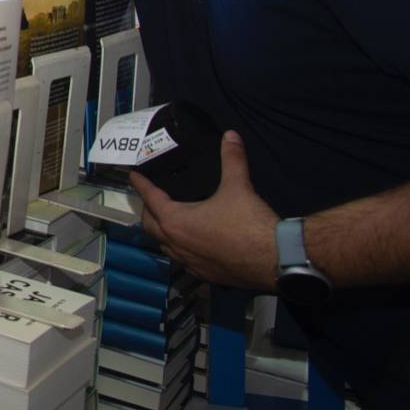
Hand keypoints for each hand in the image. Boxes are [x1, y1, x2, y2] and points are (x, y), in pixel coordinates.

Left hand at [130, 130, 279, 290]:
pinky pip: (182, 260)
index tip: (133, 175)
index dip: (141, 185)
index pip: (150, 198)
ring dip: (162, 231)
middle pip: (150, 225)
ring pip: (165, 245)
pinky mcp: (205, 275)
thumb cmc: (249, 222)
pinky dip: (179, 248)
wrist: (276, 260)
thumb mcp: (238, 186)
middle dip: (148, 209)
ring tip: (168, 217)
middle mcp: (176, 244)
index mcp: (175, 221)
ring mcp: (189, 262)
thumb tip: (230, 135)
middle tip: (152, 196)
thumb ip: (231, 159)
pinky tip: (190, 242)